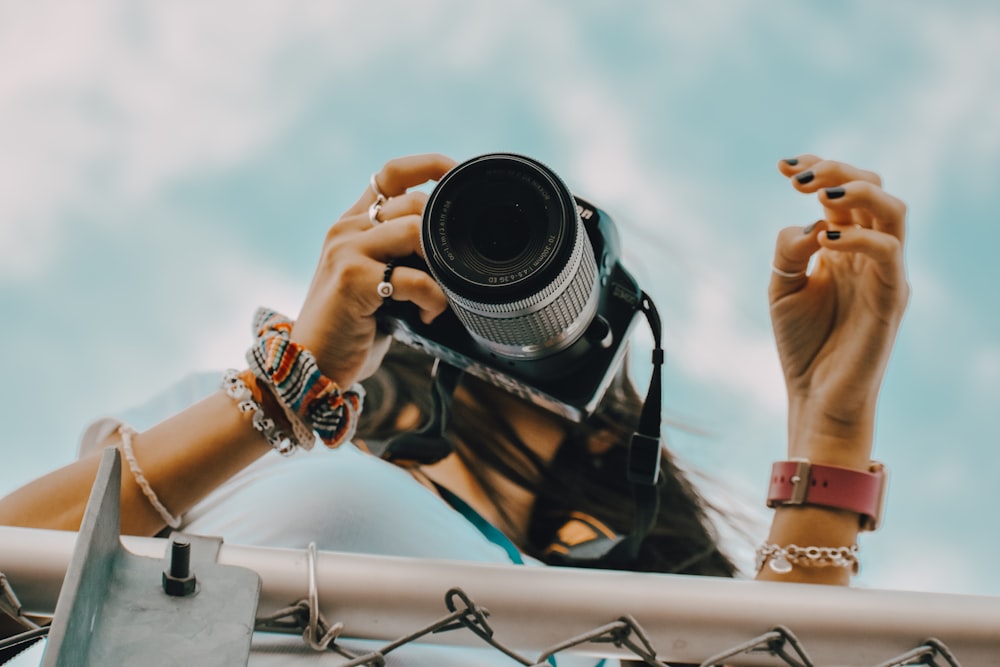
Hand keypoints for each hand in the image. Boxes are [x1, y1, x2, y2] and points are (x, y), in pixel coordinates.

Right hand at [291, 154, 455, 386]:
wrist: (312, 367)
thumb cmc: (352, 330)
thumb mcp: (376, 283)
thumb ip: (401, 258)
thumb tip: (452, 253)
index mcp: (353, 224)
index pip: (392, 172)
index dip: (430, 166)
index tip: (459, 176)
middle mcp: (347, 228)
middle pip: (414, 200)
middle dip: (445, 235)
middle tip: (455, 271)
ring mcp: (347, 250)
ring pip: (415, 229)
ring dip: (442, 265)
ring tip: (443, 295)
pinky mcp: (353, 279)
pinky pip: (413, 277)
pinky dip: (433, 298)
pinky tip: (428, 316)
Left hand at [770, 155, 908, 464]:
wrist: (815, 396)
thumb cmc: (802, 344)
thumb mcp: (782, 287)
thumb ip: (789, 250)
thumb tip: (810, 224)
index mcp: (843, 246)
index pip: (841, 192)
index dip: (817, 168)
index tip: (782, 165)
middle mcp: (869, 253)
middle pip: (872, 188)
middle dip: (836, 170)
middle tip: (797, 177)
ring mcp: (884, 273)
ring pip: (893, 211)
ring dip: (858, 190)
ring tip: (821, 192)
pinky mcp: (892, 299)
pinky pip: (889, 254)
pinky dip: (859, 237)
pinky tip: (824, 239)